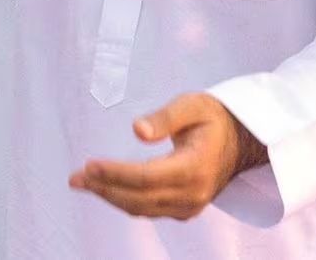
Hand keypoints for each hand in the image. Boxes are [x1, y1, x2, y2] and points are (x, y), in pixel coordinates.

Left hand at [69, 93, 264, 219]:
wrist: (241, 140)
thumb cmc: (212, 117)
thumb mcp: (192, 105)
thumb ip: (165, 117)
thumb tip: (137, 130)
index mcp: (195, 167)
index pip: (147, 177)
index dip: (116, 173)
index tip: (89, 165)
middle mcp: (193, 194)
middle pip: (139, 198)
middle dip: (104, 187)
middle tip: (75, 177)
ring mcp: (190, 206)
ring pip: (141, 208)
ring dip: (109, 196)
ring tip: (80, 181)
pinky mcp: (184, 209)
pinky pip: (149, 210)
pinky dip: (124, 200)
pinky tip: (105, 188)